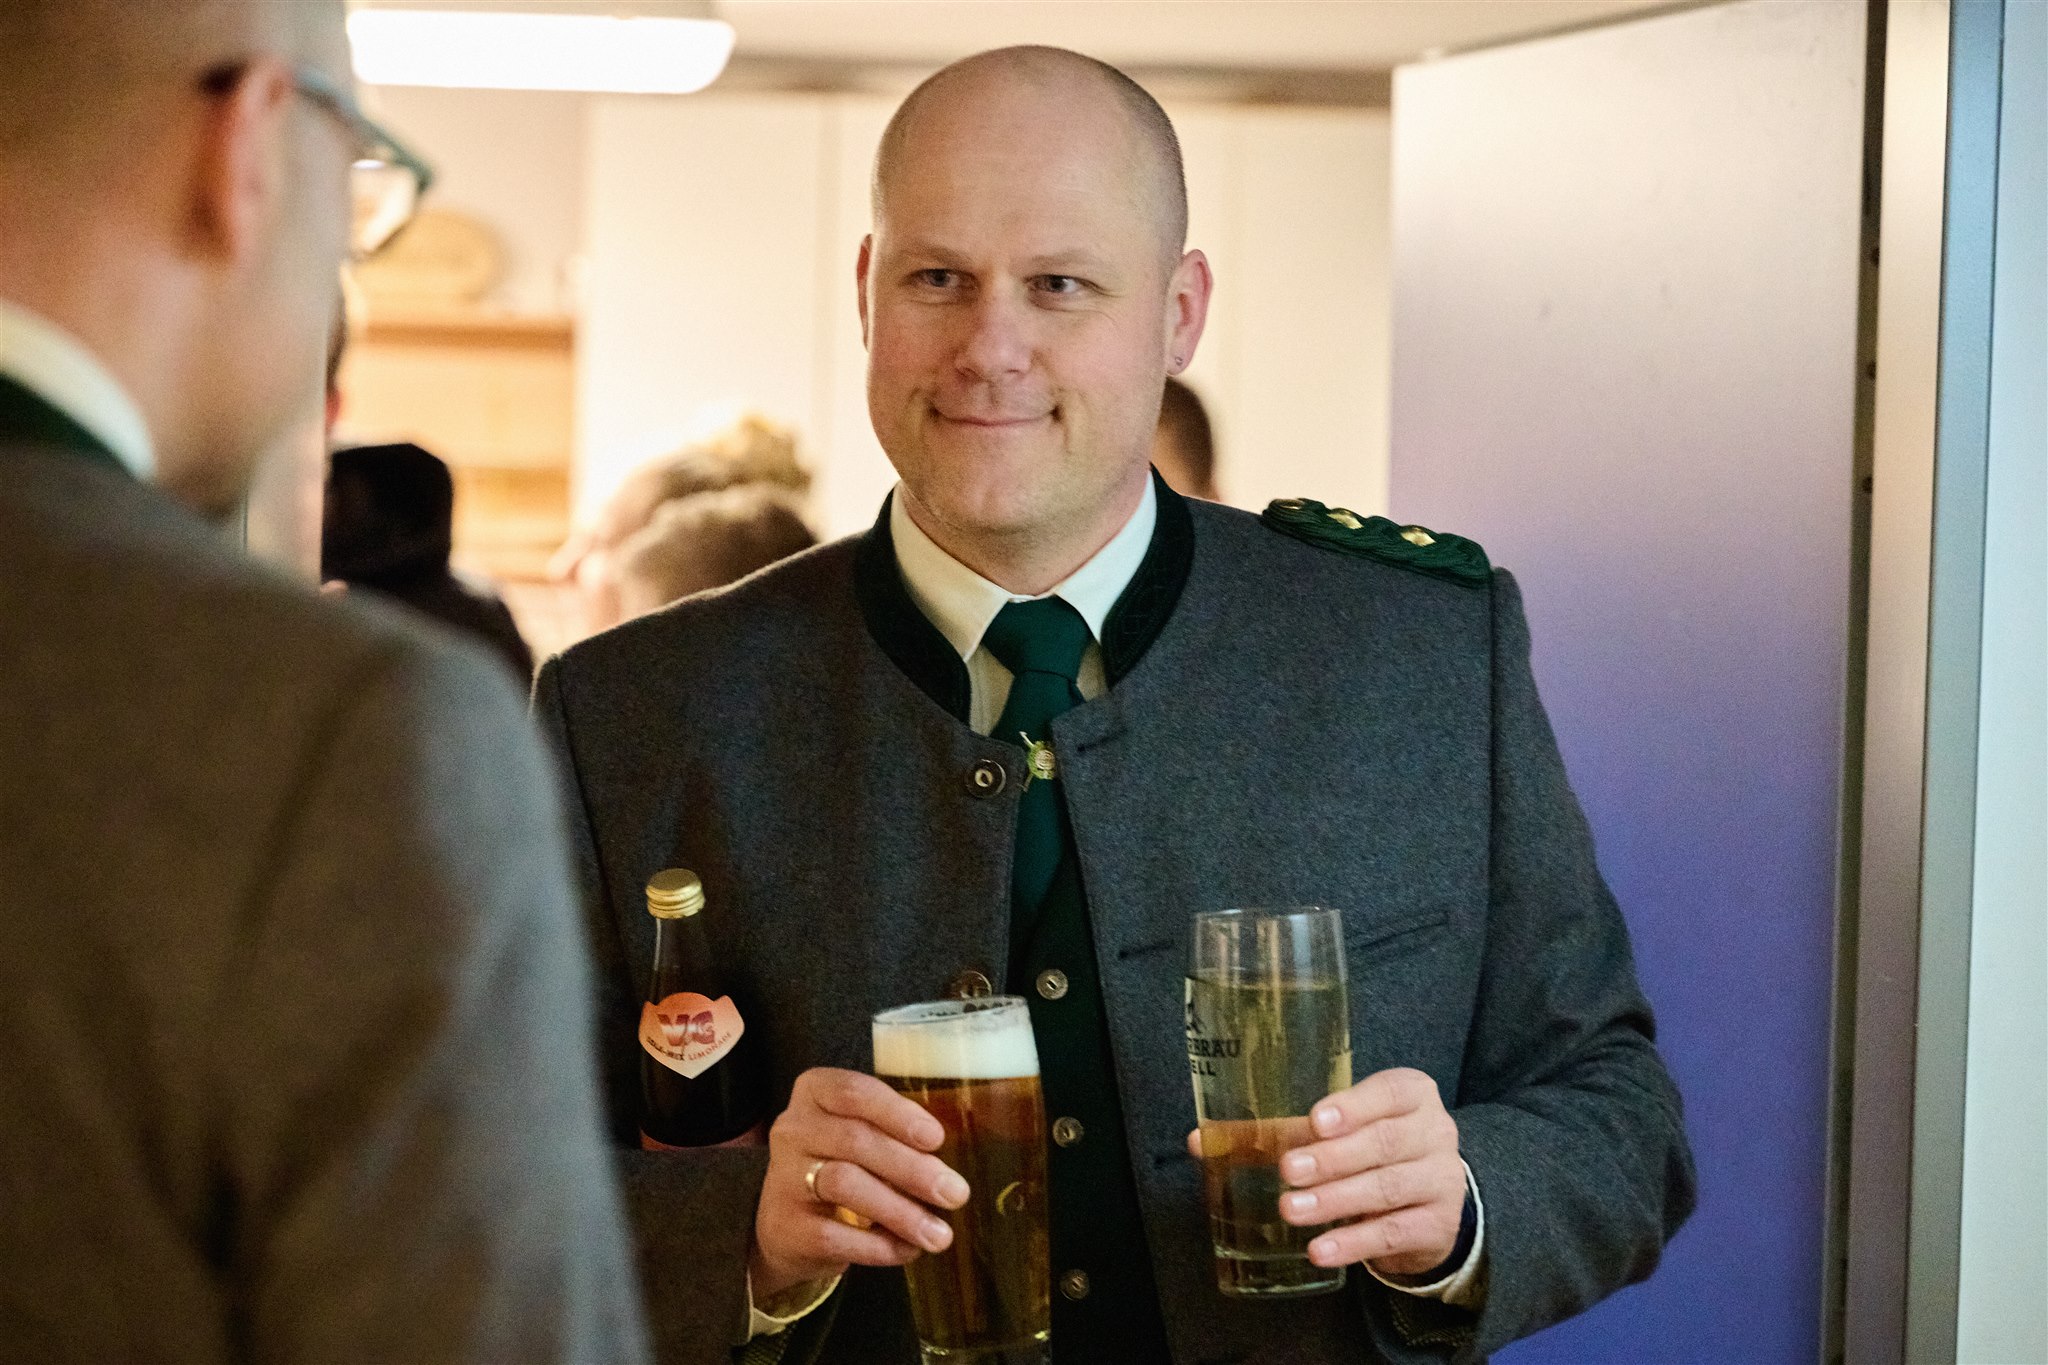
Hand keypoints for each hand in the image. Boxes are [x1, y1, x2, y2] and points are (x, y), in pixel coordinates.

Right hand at [749, 1067, 969, 1301]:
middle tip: (955, 1194)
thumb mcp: (865, 1137)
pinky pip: (834, 1234)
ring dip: (900, 1211)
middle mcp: (793, 1129)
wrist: (789, 1223)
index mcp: (816, 1093)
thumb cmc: (843, 1164)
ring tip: (939, 1234)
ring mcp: (783, 1177)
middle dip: (912, 1169)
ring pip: (844, 1184)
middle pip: (855, 1140)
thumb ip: (901, 1137)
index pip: (854, 1092)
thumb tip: (950, 1168)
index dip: (897, 1113)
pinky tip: (907, 1250)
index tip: (936, 1138)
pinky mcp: (785, 1225)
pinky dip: (877, 1246)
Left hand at [1188, 1067, 1464, 1278]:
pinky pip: (1392, 1234)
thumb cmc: (1373, 1149)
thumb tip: (1202, 1141)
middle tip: (1288, 1170)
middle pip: (1385, 1143)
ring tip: (1292, 1209)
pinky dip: (1353, 1243)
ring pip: (1387, 1188)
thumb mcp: (1340, 1131)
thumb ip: (1278, 1131)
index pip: (1390, 1092)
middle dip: (1333, 1158)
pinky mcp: (1436, 1226)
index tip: (1315, 1121)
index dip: (1354, 1106)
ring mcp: (1440, 1181)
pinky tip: (1320, 1249)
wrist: (1432, 1199)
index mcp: (1411, 1095)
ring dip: (1336, 1200)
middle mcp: (1434, 1133)